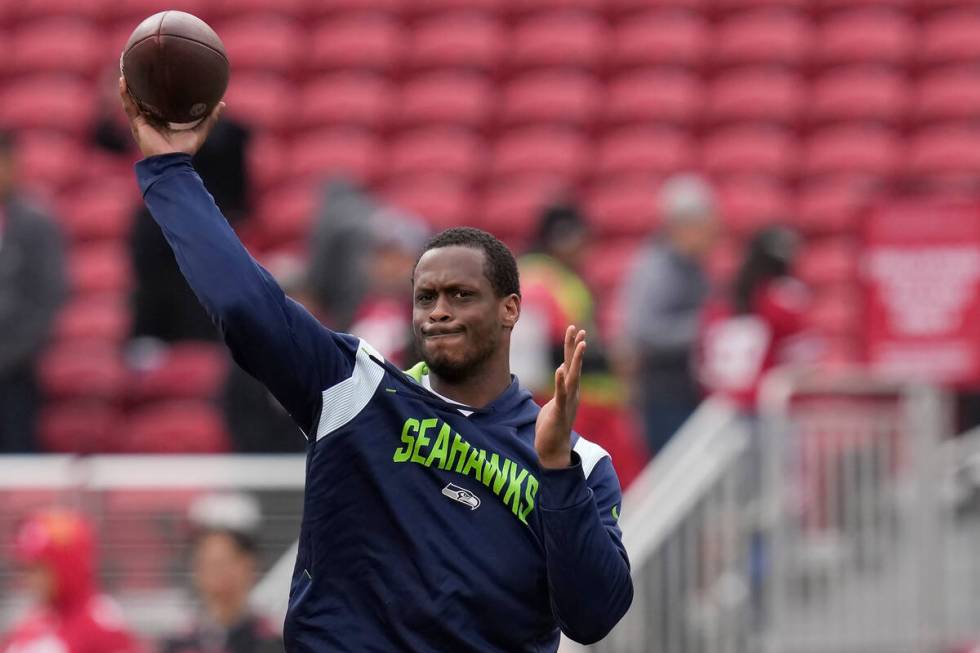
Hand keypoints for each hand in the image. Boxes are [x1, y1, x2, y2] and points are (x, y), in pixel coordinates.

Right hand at [118, 76, 223, 157]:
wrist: (172, 162)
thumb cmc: (185, 150)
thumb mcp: (200, 131)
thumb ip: (210, 118)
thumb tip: (222, 103)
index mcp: (163, 122)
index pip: (159, 105)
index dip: (158, 93)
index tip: (161, 78)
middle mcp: (151, 121)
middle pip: (144, 101)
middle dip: (141, 87)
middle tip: (141, 69)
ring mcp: (142, 122)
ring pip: (133, 101)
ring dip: (129, 87)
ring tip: (127, 69)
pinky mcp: (137, 124)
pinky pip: (129, 106)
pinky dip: (125, 94)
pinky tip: (123, 80)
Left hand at [534, 326, 586, 468]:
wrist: (553, 449)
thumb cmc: (553, 425)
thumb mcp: (557, 400)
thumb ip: (562, 385)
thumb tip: (563, 369)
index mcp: (570, 390)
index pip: (571, 364)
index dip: (572, 347)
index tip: (576, 330)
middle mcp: (573, 393)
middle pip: (574, 365)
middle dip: (575, 347)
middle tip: (578, 329)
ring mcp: (568, 402)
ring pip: (573, 377)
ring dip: (576, 360)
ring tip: (580, 344)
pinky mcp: (560, 412)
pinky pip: (561, 395)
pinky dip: (561, 382)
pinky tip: (560, 369)